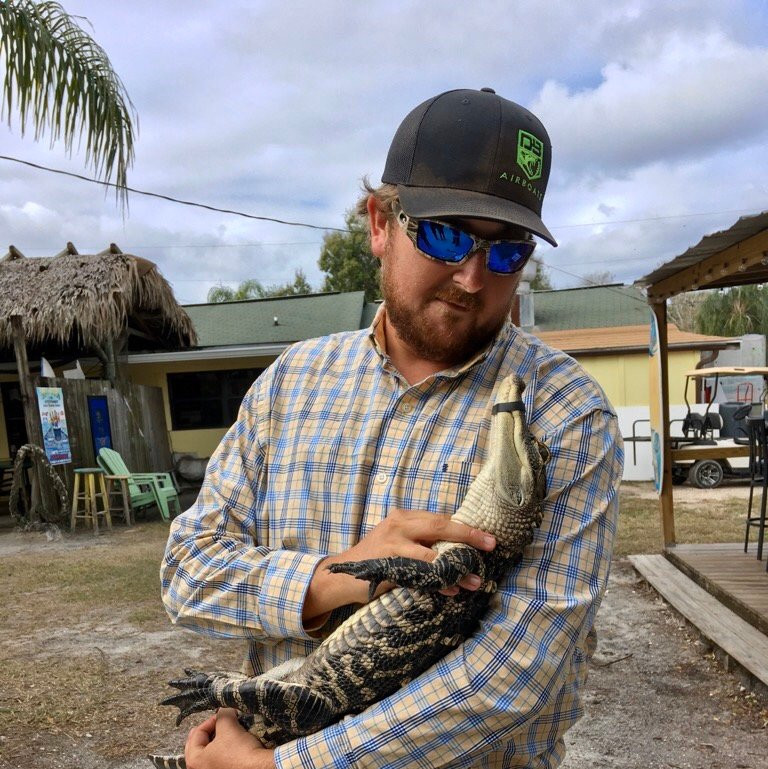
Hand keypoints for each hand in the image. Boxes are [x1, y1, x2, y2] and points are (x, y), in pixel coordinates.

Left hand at [185, 709, 274, 768]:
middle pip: (200, 745)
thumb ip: (222, 714)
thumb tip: (224, 709)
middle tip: (220, 722)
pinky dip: (225, 751)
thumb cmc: (240, 752)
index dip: (211, 719)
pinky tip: (234, 745)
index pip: (197, 733)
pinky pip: (220, 761)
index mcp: (194, 761)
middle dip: (211, 731)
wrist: (259, 768)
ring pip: (211, 753)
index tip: (223, 714)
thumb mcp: (229, 726)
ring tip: (229, 732)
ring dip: (218, 741)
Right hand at [304, 510, 495, 623]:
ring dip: (455, 568)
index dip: (465, 527)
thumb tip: (458, 546)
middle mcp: (398, 526)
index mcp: (404, 517)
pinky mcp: (386, 566)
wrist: (340, 575)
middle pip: (439, 527)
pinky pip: (418, 574)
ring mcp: (391, 546)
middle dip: (467, 536)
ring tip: (475, 580)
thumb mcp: (398, 540)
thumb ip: (422, 540)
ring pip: (431, 554)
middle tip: (490, 545)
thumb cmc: (376, 558)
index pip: (440, 518)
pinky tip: (451, 590)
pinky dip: (437, 582)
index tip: (487, 536)